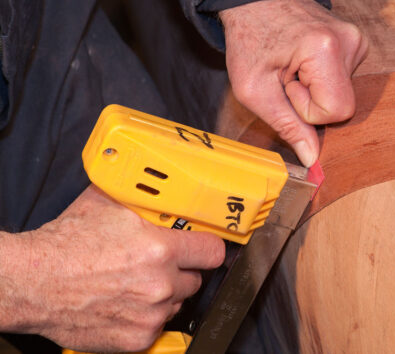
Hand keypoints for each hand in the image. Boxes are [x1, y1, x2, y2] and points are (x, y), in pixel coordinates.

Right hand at [0, 185, 224, 351]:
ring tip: (136, 283)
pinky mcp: (137, 338)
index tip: (204, 248)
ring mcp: (150, 314)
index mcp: (160, 250)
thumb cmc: (66, 245)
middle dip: (181, 271)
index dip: (208, 247)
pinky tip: (125, 302)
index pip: (212, 252)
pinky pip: (157, 325)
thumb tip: (161, 191)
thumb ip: (143, 202)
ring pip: (177, 303)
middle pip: (195, 280)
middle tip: (159, 264)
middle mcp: (161, 284)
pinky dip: (146, 316)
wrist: (32, 282)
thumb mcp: (109, 205)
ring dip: (164, 295)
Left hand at [220, 0, 367, 166]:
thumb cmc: (250, 39)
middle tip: (288, 78)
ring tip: (293, 66)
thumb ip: (287, 126)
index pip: (336, 111)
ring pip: (344, 94)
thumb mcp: (255, 90)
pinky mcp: (355, 42)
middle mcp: (349, 41)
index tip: (287, 86)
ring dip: (316, 90)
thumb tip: (312, 158)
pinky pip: (344, 81)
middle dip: (313, 102)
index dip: (307, 110)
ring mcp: (356, 40)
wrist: (254, 2)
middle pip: (343, 105)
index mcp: (325, 50)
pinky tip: (303, 62)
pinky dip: (322, 79)